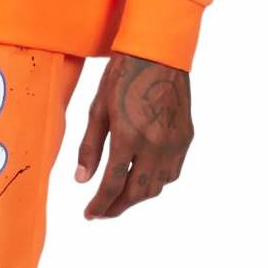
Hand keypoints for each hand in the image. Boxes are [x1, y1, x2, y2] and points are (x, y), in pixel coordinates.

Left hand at [75, 52, 192, 217]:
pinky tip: (143, 177)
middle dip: (118, 207)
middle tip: (102, 211)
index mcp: (128, 137)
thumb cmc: (123, 76)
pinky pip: (172, 172)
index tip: (90, 214)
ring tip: (120, 195)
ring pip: (157, 187)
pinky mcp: (186, 137)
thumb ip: (90, 148)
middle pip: (137, 193)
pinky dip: (156, 181)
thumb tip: (81, 181)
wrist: (159, 53)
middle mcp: (155, 145)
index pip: (112, 185)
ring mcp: (174, 143)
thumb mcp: (98, 109)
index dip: (99, 205)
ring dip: (137, 196)